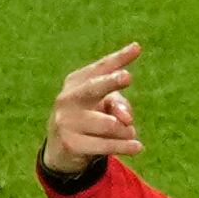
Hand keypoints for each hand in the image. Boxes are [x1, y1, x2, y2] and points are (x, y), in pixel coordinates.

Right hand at [42, 43, 143, 176]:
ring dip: (125, 131)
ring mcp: (66, 121)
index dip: (118, 59)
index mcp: (76, 81)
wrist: (61, 149)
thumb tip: (126, 119)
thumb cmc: (89, 118)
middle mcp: (67, 98)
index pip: (100, 68)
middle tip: (127, 76)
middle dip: (111, 82)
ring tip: (131, 133)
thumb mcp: (105, 107)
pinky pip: (104, 145)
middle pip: (94, 88)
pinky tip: (137, 147)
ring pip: (108, 124)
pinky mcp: (70, 144)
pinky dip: (123, 147)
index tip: (136, 48)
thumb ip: (119, 105)